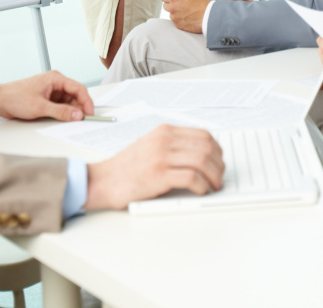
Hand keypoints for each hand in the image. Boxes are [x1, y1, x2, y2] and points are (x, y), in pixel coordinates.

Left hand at [0, 71, 94, 121]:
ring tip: (73, 122)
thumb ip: (61, 112)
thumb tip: (77, 115)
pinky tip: (64, 119)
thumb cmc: (15, 97)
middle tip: (83, 120)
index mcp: (55, 78)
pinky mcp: (47, 99)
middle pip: (75, 95)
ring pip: (68, 101)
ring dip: (71, 111)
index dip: (86, 101)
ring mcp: (51, 91)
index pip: (78, 88)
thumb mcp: (40, 107)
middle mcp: (55, 83)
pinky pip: (61, 105)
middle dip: (79, 107)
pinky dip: (64, 112)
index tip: (90, 113)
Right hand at [84, 125, 223, 209]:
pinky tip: (201, 191)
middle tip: (219, 177)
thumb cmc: (126, 167)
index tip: (219, 162)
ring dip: (214, 176)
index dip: (217, 150)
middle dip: (218, 164)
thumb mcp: (150, 145)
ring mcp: (161, 156)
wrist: (103, 180)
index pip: (203, 134)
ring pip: (202, 161)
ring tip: (214, 186)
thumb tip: (201, 153)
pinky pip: (191, 178)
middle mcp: (164, 140)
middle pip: (206, 147)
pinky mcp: (158, 175)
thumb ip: (172, 144)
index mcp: (164, 131)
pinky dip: (202, 186)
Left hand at [162, 0, 208, 33]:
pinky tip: (188, 17)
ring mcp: (175, 17)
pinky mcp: (178, 25)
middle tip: (181, 4)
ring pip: (171, 14)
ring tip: (187, 11)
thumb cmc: (203, 2)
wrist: (209, 15)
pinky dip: (180, 19)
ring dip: (176, 12)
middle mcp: (172, 8)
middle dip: (171, 4)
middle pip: (165, 6)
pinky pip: (176, 21)